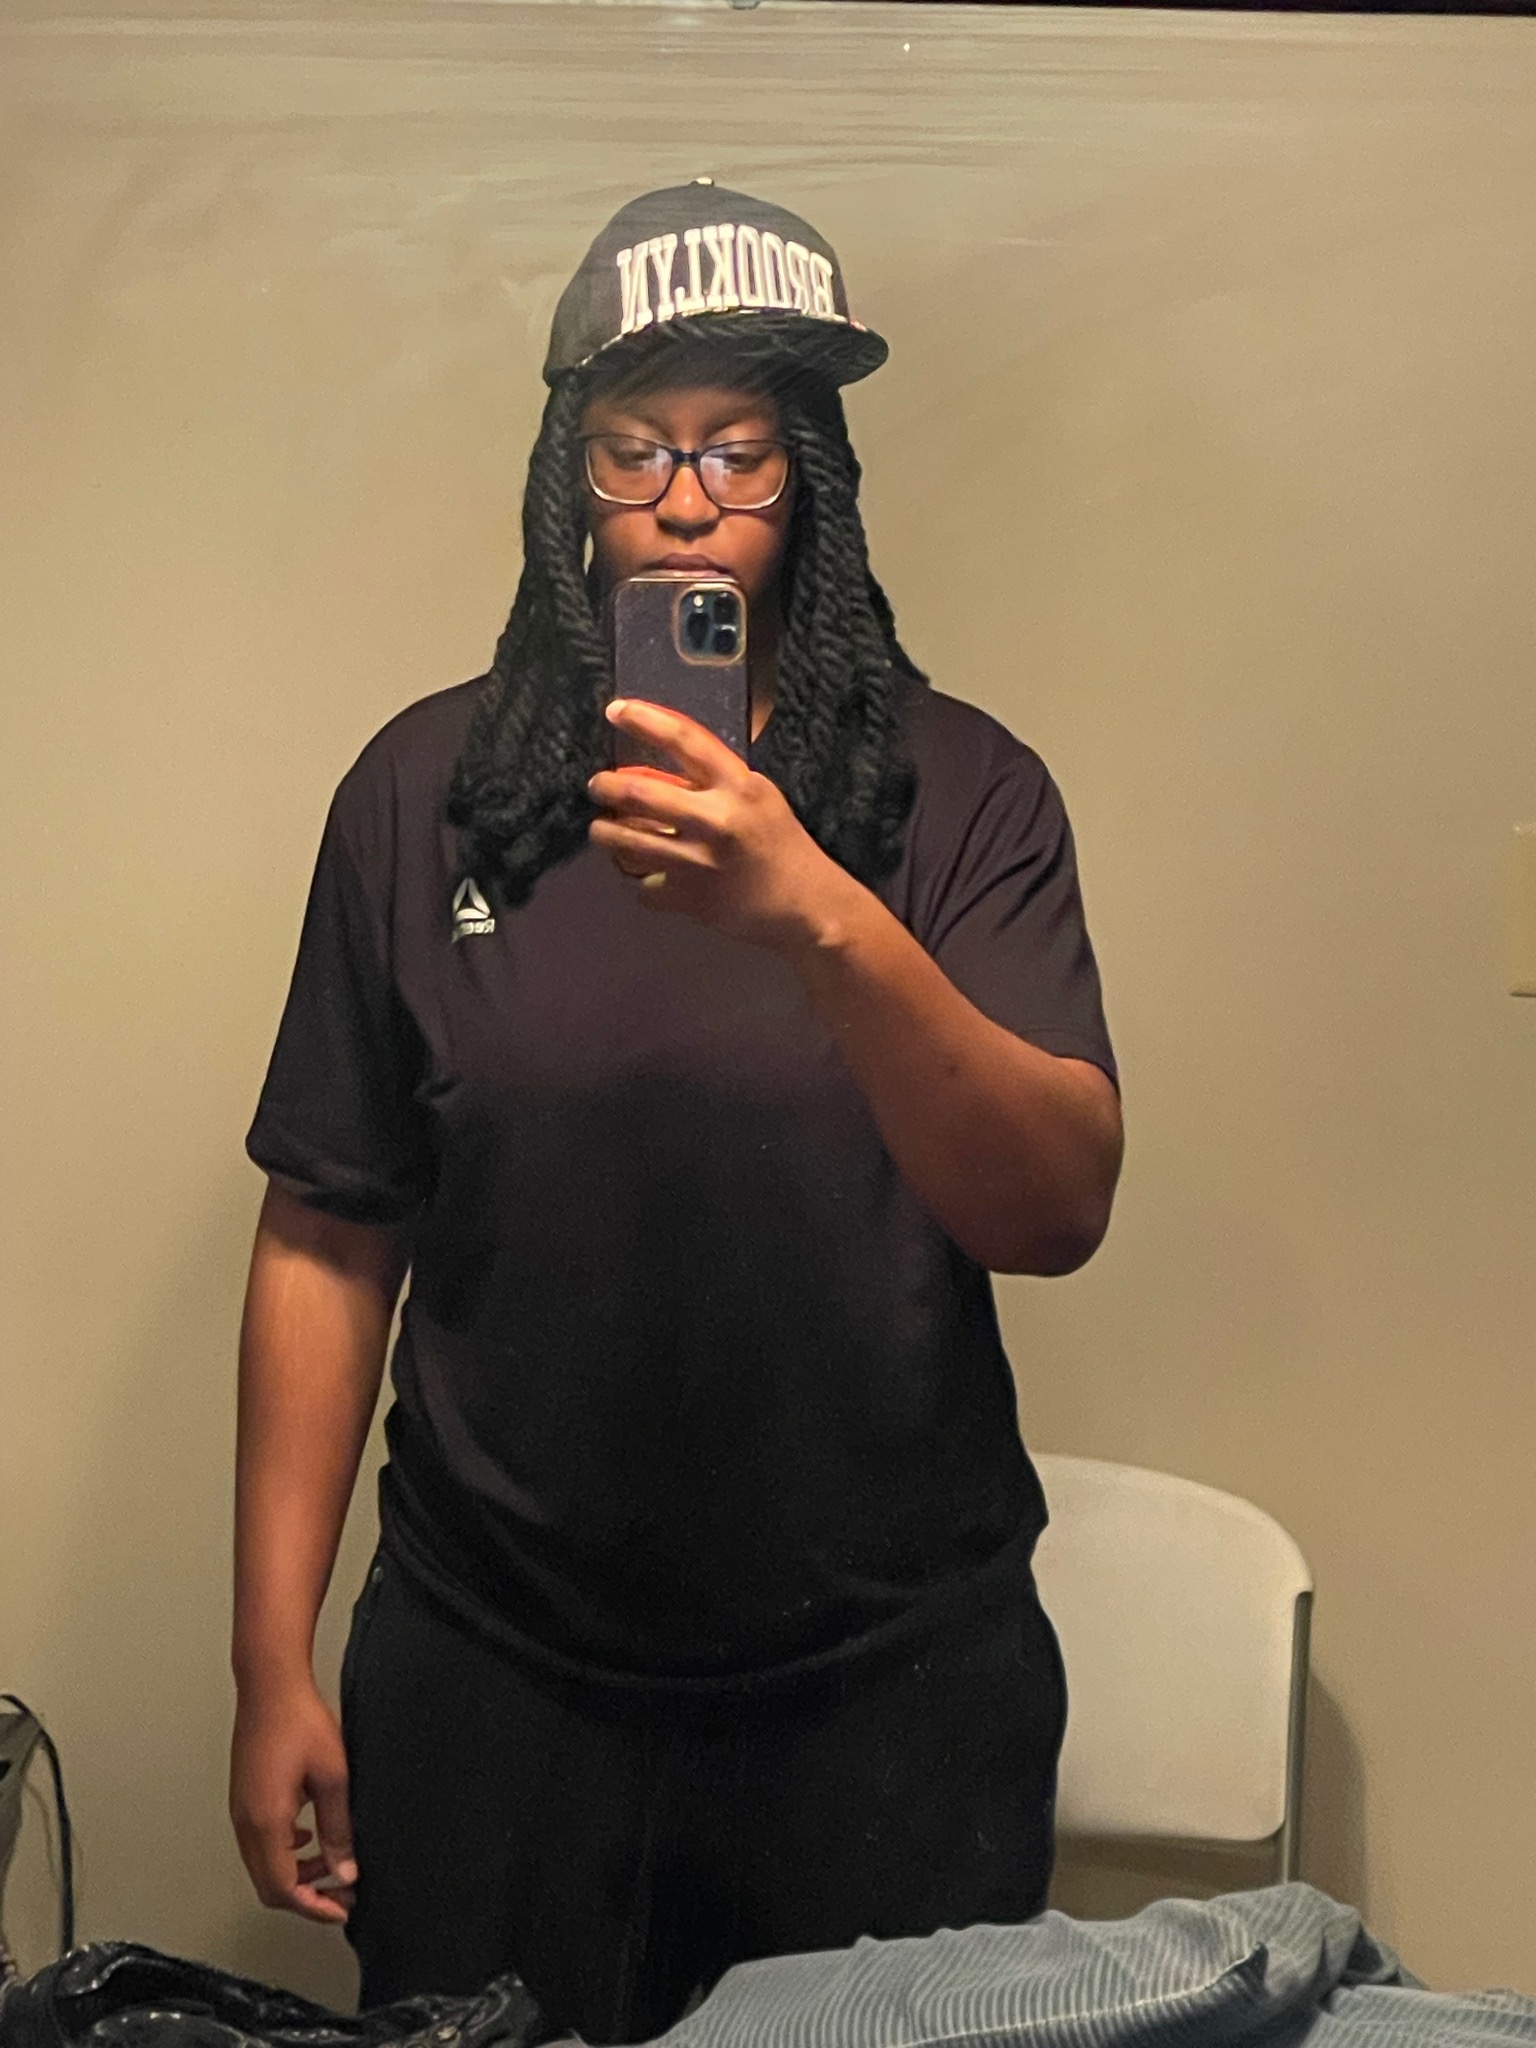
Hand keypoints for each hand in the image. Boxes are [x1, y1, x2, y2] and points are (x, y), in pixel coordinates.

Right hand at [230, 1676, 355, 1923]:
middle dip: (306, 1898)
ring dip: (295, 1876)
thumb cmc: (300, 1721)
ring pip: (263, 1866)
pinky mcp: (243, 1799)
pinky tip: (309, 1837)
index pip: (284, 1890)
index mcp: (266, 1823)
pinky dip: (285, 1854)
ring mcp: (240, 1812)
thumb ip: (338, 1830)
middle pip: (269, 1886)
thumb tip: (345, 1871)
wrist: (271, 1686)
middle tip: (341, 1895)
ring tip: (331, 1867)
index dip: (314, 1908)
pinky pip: (260, 1844)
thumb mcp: (332, 1778)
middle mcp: (245, 1824)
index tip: (341, 1910)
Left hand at [587, 700, 859, 953]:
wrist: (806, 907)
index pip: (684, 739)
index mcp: (739, 786)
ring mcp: (699, 862)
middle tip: (597, 786)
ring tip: (602, 830)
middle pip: (638, 792)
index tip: (616, 710)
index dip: (644, 720)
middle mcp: (717, 819)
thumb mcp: (759, 798)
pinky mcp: (689, 898)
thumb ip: (717, 781)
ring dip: (605, 833)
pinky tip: (644, 875)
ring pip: (627, 841)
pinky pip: (642, 885)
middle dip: (605, 786)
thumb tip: (660, 765)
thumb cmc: (781, 846)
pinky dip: (640, 880)